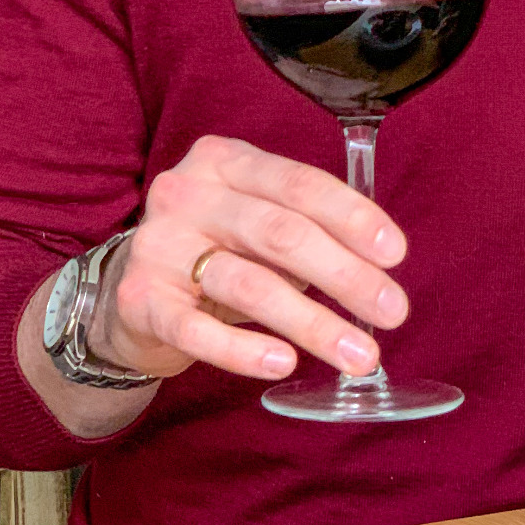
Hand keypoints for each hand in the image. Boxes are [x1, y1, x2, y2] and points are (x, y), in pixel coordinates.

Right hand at [87, 135, 407, 382]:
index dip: (353, 217)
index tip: (395, 253)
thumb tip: (379, 269)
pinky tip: (284, 363)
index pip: (300, 184)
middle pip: (281, 233)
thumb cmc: (215, 250)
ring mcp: (158, 246)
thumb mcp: (257, 223)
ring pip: (250, 284)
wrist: (129, 293)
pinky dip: (245, 350)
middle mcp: (187, 194)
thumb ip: (309, 231)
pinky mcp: (140, 300)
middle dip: (346, 275)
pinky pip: (198, 330)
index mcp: (225, 161)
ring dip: (313, 323)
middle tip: (393, 311)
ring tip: (359, 354)